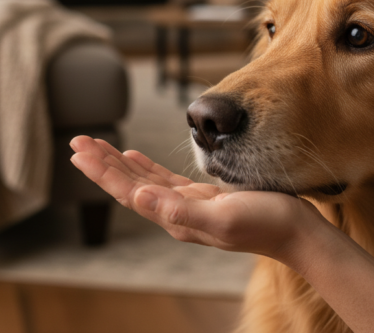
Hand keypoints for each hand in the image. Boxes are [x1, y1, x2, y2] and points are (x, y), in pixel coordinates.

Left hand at [69, 136, 323, 258]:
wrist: (296, 232)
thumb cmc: (266, 223)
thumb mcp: (224, 218)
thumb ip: (182, 212)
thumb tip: (140, 200)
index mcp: (176, 218)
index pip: (129, 192)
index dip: (103, 172)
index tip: (80, 152)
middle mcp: (176, 213)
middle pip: (129, 185)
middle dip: (102, 164)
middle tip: (77, 141)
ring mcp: (187, 206)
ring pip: (142, 181)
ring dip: (118, 164)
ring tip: (95, 147)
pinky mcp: (201, 198)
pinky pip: (163, 180)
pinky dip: (145, 167)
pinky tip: (133, 157)